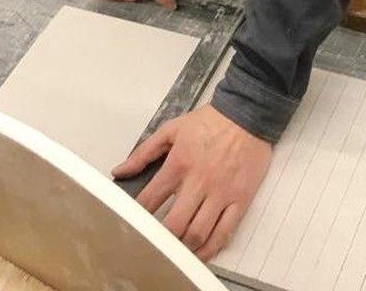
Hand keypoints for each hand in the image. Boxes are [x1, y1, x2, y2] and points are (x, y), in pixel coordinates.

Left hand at [112, 104, 271, 260]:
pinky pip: (224, 233)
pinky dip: (210, 249)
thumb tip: (118, 172)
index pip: (151, 198)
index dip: (138, 216)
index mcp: (179, 163)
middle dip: (162, 239)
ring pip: (199, 233)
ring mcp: (221, 193)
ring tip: (175, 251)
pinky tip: (200, 252)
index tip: (132, 226)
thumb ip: (144, 152)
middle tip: (155, 244)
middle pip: (175, 224)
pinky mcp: (240, 200)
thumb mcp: (172, 129)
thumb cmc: (209, 122)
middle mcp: (199, 182)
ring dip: (184, 248)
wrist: (247, 114)